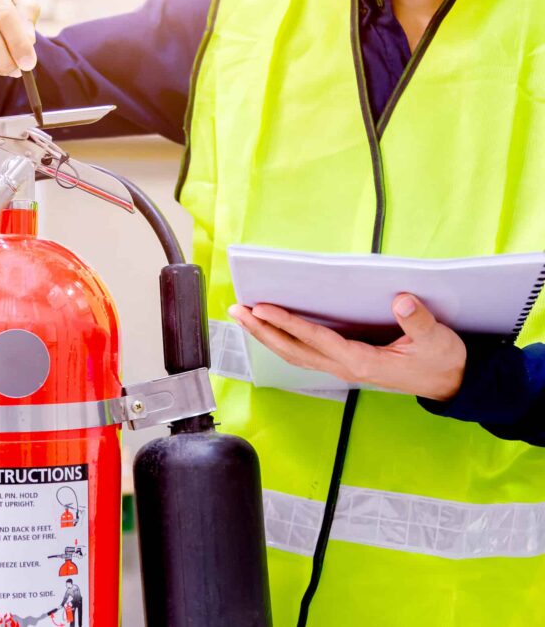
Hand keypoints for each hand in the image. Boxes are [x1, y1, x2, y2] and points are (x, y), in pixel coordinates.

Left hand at [228, 293, 465, 399]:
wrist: (449, 383)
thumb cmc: (441, 360)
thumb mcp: (438, 340)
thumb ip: (419, 322)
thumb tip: (402, 302)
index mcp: (362, 362)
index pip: (315, 339)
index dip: (287, 323)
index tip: (263, 309)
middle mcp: (345, 367)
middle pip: (293, 349)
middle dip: (262, 329)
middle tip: (237, 310)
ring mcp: (341, 368)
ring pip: (294, 353)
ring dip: (266, 335)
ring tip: (243, 316)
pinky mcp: (343, 365)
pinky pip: (304, 353)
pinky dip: (282, 340)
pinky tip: (269, 328)